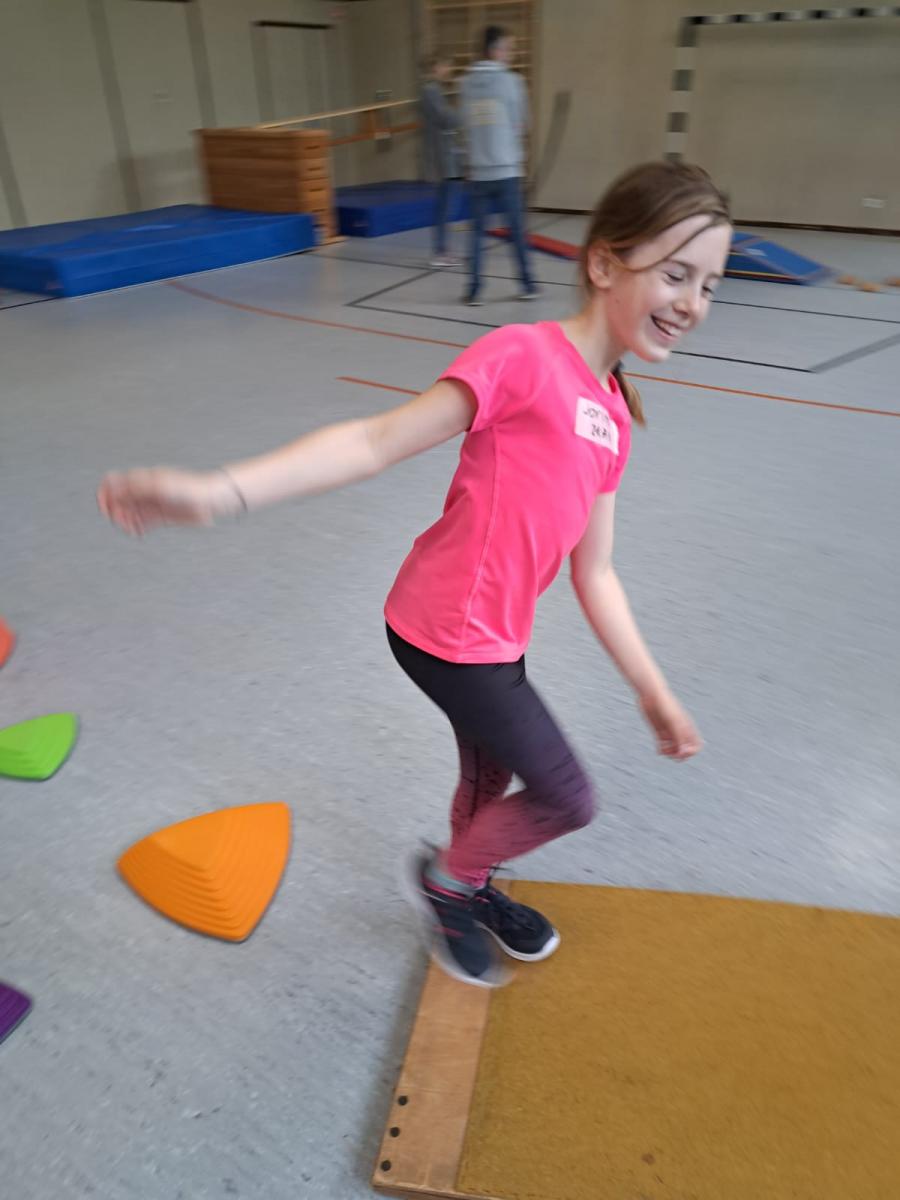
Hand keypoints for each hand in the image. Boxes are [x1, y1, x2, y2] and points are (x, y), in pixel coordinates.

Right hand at [97, 468, 237, 535]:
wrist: (211, 500)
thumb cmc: (189, 488)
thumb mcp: (159, 485)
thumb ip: (137, 488)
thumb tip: (115, 488)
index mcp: (143, 479)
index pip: (114, 482)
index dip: (105, 493)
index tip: (104, 505)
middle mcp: (146, 491)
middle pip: (120, 500)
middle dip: (115, 510)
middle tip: (118, 519)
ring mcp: (153, 504)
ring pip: (130, 513)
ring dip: (125, 521)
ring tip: (129, 528)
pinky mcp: (161, 517)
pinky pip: (143, 523)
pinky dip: (137, 528)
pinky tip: (137, 532)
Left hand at [639, 690, 702, 760]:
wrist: (651, 695)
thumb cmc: (665, 706)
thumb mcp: (674, 722)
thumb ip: (680, 737)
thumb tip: (683, 753)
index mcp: (688, 727)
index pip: (696, 745)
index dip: (691, 752)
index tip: (682, 752)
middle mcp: (680, 730)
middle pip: (684, 749)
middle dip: (680, 755)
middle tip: (673, 755)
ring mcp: (669, 731)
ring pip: (673, 748)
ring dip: (670, 753)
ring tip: (663, 751)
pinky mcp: (659, 731)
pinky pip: (663, 745)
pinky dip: (662, 750)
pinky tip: (659, 750)